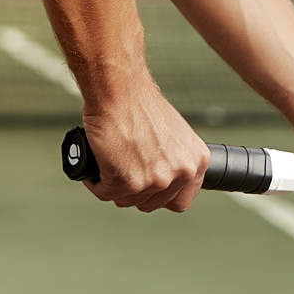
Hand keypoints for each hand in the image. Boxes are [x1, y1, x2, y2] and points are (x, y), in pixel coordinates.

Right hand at [80, 80, 209, 212]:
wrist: (121, 90)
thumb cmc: (142, 106)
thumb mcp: (176, 134)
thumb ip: (175, 160)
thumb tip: (164, 181)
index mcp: (197, 162)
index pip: (181, 200)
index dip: (162, 196)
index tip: (150, 187)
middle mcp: (180, 173)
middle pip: (151, 203)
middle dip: (135, 190)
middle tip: (125, 168)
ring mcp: (154, 180)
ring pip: (126, 200)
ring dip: (115, 186)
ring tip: (112, 162)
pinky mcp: (125, 182)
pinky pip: (104, 193)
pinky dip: (96, 181)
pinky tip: (99, 163)